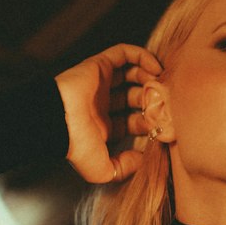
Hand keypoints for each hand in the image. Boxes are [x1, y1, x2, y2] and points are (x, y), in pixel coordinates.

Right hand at [54, 43, 161, 183]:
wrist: (58, 121)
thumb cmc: (75, 145)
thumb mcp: (102, 170)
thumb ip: (124, 169)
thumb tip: (142, 160)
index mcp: (104, 127)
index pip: (135, 122)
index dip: (152, 122)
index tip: (166, 124)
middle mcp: (104, 104)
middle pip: (137, 98)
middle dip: (153, 100)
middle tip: (168, 102)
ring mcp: (101, 84)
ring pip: (132, 74)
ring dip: (150, 77)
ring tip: (163, 84)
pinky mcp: (99, 65)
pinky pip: (124, 54)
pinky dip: (141, 56)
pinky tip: (155, 67)